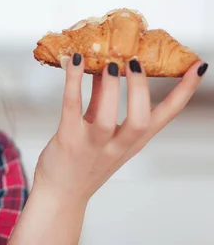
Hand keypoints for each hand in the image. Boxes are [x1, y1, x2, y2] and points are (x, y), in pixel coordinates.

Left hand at [32, 54, 207, 203]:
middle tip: (135, 62)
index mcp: (132, 141)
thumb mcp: (102, 131)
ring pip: (107, 118)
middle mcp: (117, 145)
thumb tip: (107, 67)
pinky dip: (73, 81)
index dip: (184, 91)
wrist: (60, 194)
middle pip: (140, 119)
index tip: (197, 68)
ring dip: (109, 87)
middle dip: (140, 89)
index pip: (166, 116)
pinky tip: (74, 62)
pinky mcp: (68, 139)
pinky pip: (72, 107)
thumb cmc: (80, 161)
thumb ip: (103, 99)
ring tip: (108, 63)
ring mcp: (92, 144)